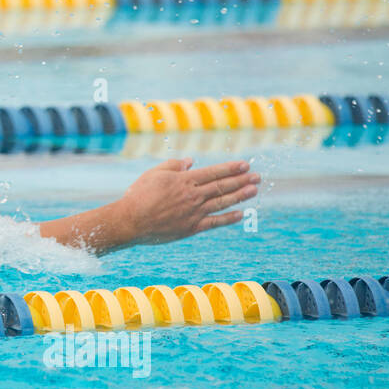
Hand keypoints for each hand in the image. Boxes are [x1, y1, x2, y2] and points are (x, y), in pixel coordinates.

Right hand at [112, 158, 259, 247]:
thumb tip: (190, 161)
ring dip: (240, 195)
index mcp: (184, 180)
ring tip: (254, 190)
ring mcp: (194, 212)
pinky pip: (215, 222)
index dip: (231, 168)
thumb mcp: (153, 174)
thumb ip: (174, 165)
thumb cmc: (138, 195)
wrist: (131, 221)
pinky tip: (241, 213)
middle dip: (241, 180)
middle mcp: (193, 195)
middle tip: (256, 176)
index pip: (214, 172)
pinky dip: (229, 218)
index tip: (245, 164)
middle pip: (222, 186)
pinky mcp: (192, 227)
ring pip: (222, 202)